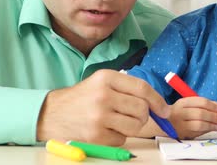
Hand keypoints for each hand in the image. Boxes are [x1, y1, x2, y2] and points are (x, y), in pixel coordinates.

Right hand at [36, 69, 169, 145]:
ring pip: (135, 125)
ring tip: (118, 121)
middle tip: (134, 115)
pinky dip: (118, 136)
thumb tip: (157, 104)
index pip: (142, 88)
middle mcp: (103, 95)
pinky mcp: (96, 135)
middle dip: (143, 115)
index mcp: (106, 78)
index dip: (158, 100)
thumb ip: (126, 88)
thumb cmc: (82, 98)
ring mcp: (99, 116)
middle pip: (142, 109)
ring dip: (132, 126)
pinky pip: (122, 139)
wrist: (51, 113)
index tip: (165, 110)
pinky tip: (105, 129)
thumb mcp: (101, 82)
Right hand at [167, 97, 216, 138]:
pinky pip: (198, 132)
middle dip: (214, 116)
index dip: (214, 106)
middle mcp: (180, 113)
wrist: (164, 123)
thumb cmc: (180, 112)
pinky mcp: (182, 134)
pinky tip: (213, 128)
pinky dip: (207, 130)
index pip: (201, 102)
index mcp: (182, 103)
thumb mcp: (189, 104)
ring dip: (212, 125)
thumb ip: (203, 104)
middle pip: (201, 113)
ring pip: (200, 124)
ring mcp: (180, 125)